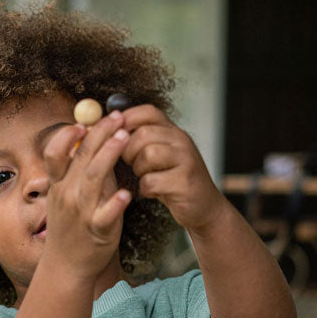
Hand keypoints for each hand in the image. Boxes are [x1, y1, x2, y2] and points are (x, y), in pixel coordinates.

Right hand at [40, 110, 131, 281]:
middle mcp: (68, 196)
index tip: (83, 122)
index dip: (67, 135)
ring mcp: (82, 213)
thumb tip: (91, 142)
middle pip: (81, 158)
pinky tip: (128, 193)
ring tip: (125, 138)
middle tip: (117, 116)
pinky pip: (106, 215)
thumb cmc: (70, 228)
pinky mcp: (98, 230)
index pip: (56, 154)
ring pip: (94, 180)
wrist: (66, 266)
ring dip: (109, 156)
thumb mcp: (66, 198)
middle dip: (100, 134)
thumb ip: (79, 172)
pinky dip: (116, 204)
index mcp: (58, 186)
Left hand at [119, 105, 223, 232]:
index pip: (149, 112)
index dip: (128, 119)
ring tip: (144, 176)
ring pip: (148, 155)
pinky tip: (152, 191)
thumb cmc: (174, 180)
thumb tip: (113, 127)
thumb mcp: (162, 154)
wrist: (204, 205)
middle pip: (143, 134)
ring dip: (138, 169)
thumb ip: (145, 140)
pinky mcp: (185, 182)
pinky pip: (152, 181)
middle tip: (131, 164)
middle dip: (129, 151)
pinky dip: (145, 189)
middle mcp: (182, 141)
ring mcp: (186, 161)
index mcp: (174, 132)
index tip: (118, 136)